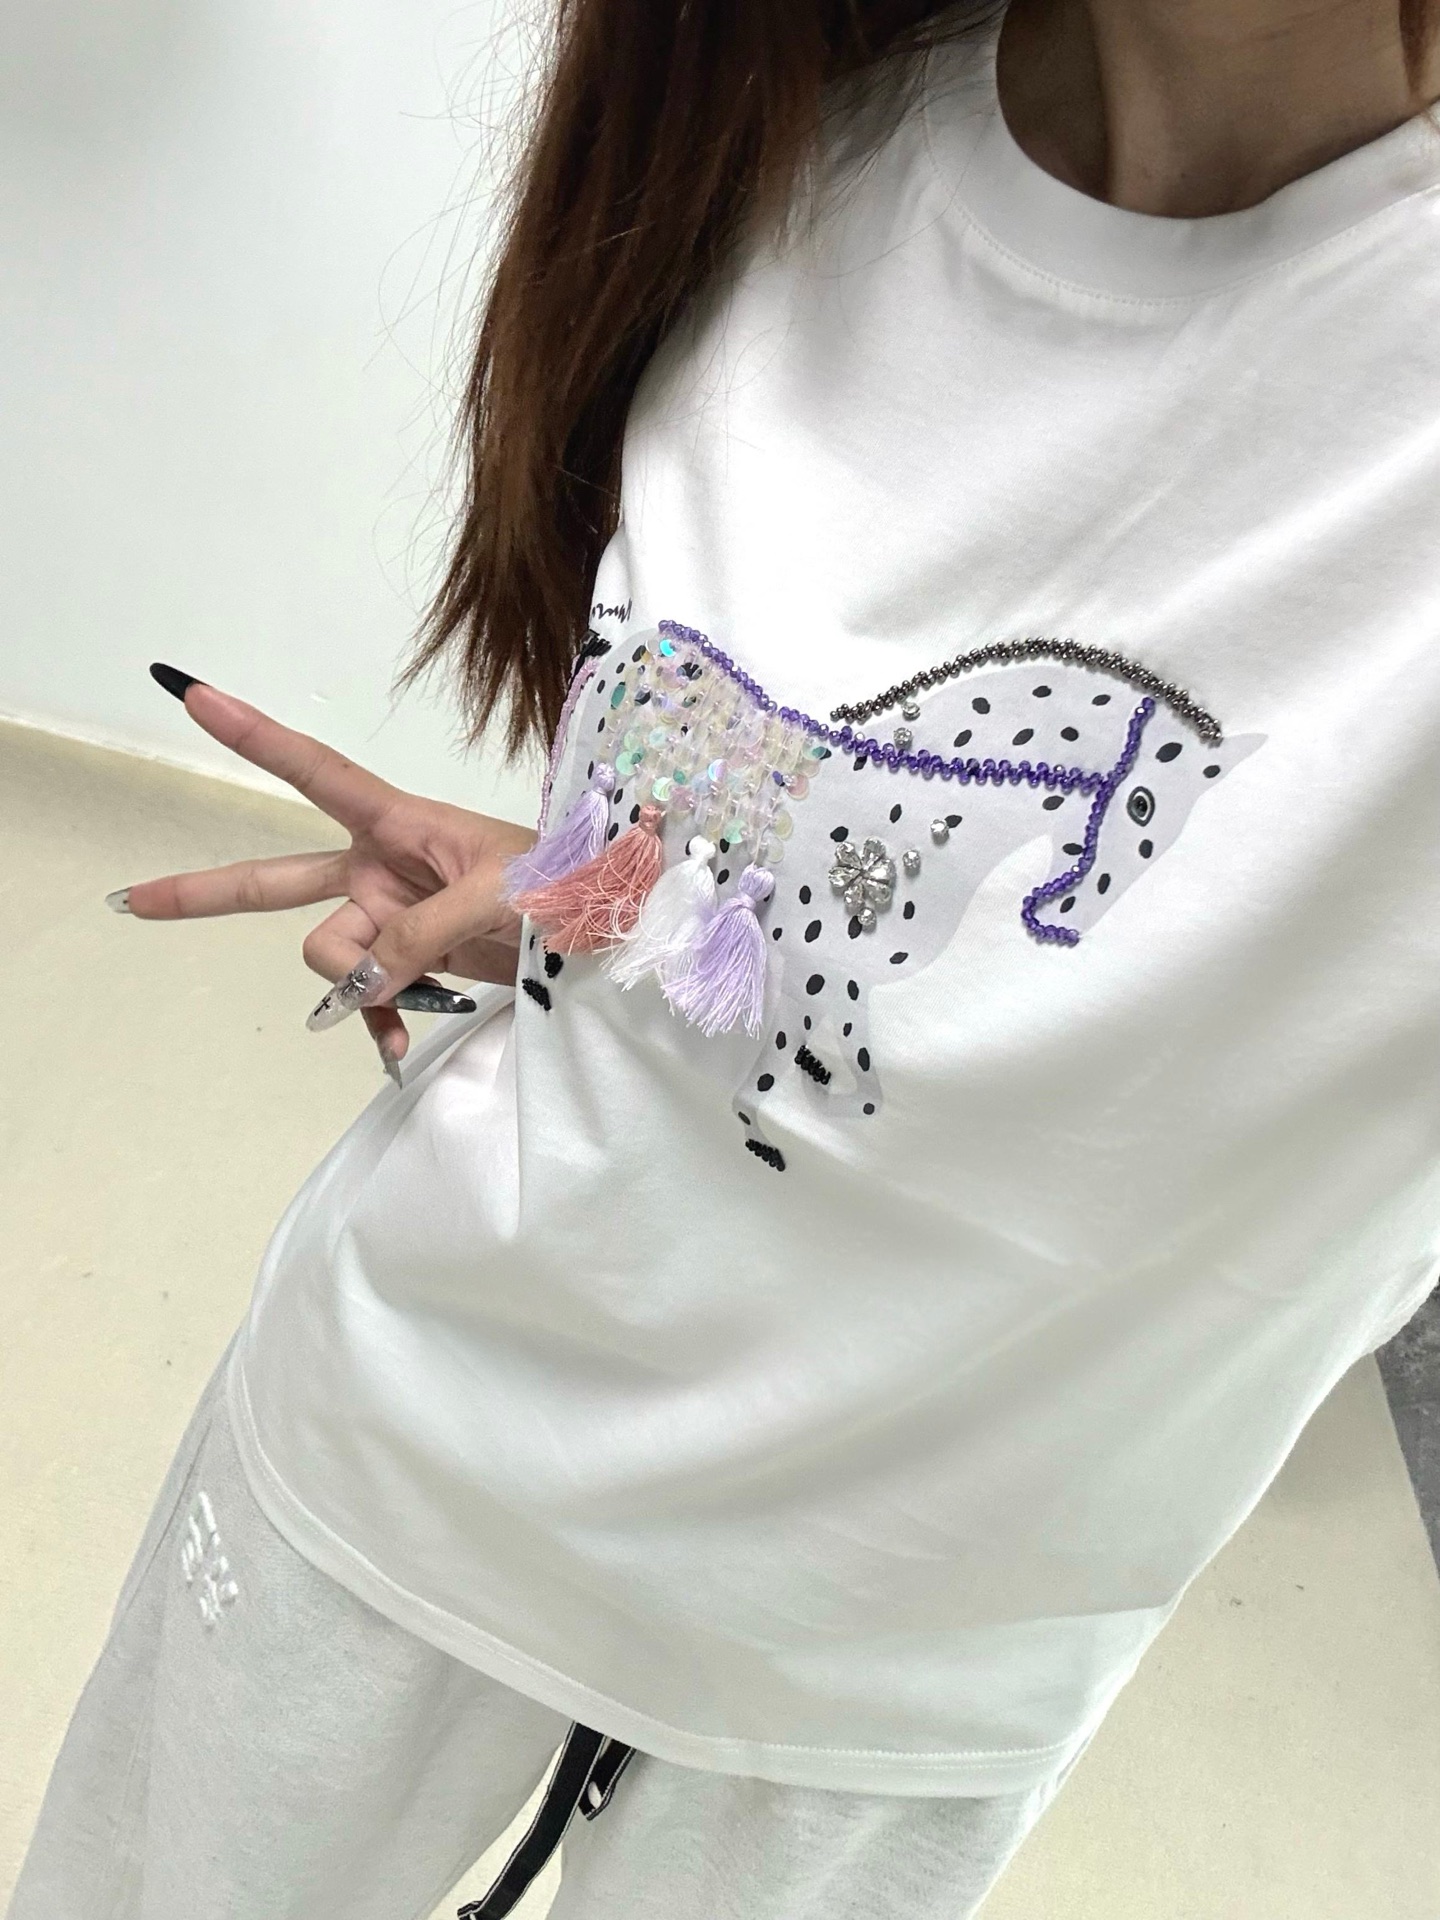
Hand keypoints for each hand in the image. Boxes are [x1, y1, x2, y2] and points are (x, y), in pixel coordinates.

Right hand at [118, 678, 536, 1069]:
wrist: (616, 925)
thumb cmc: (568, 882)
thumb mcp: (497, 895)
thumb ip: (418, 935)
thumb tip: (357, 984)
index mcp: (400, 822)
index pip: (314, 772)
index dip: (253, 736)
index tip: (195, 696)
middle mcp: (383, 866)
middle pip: (277, 880)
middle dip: (207, 891)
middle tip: (131, 901)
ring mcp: (395, 915)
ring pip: (332, 956)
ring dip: (362, 987)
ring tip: (424, 995)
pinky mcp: (415, 959)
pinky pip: (368, 994)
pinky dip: (379, 1017)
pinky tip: (397, 1041)